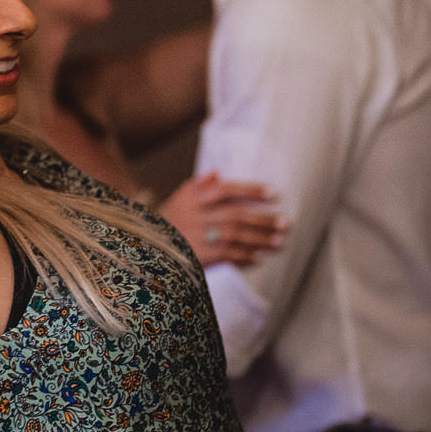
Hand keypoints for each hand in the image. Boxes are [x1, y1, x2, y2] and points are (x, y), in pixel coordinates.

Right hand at [157, 172, 286, 266]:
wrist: (144, 249)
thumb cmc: (167, 222)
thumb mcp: (178, 200)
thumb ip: (198, 186)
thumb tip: (217, 173)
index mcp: (191, 198)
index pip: (225, 190)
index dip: (251, 191)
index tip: (275, 194)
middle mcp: (193, 215)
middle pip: (235, 215)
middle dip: (263, 220)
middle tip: (286, 223)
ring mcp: (194, 237)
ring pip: (234, 237)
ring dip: (259, 240)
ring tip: (280, 242)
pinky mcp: (195, 257)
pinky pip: (225, 256)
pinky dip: (243, 257)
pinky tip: (258, 258)